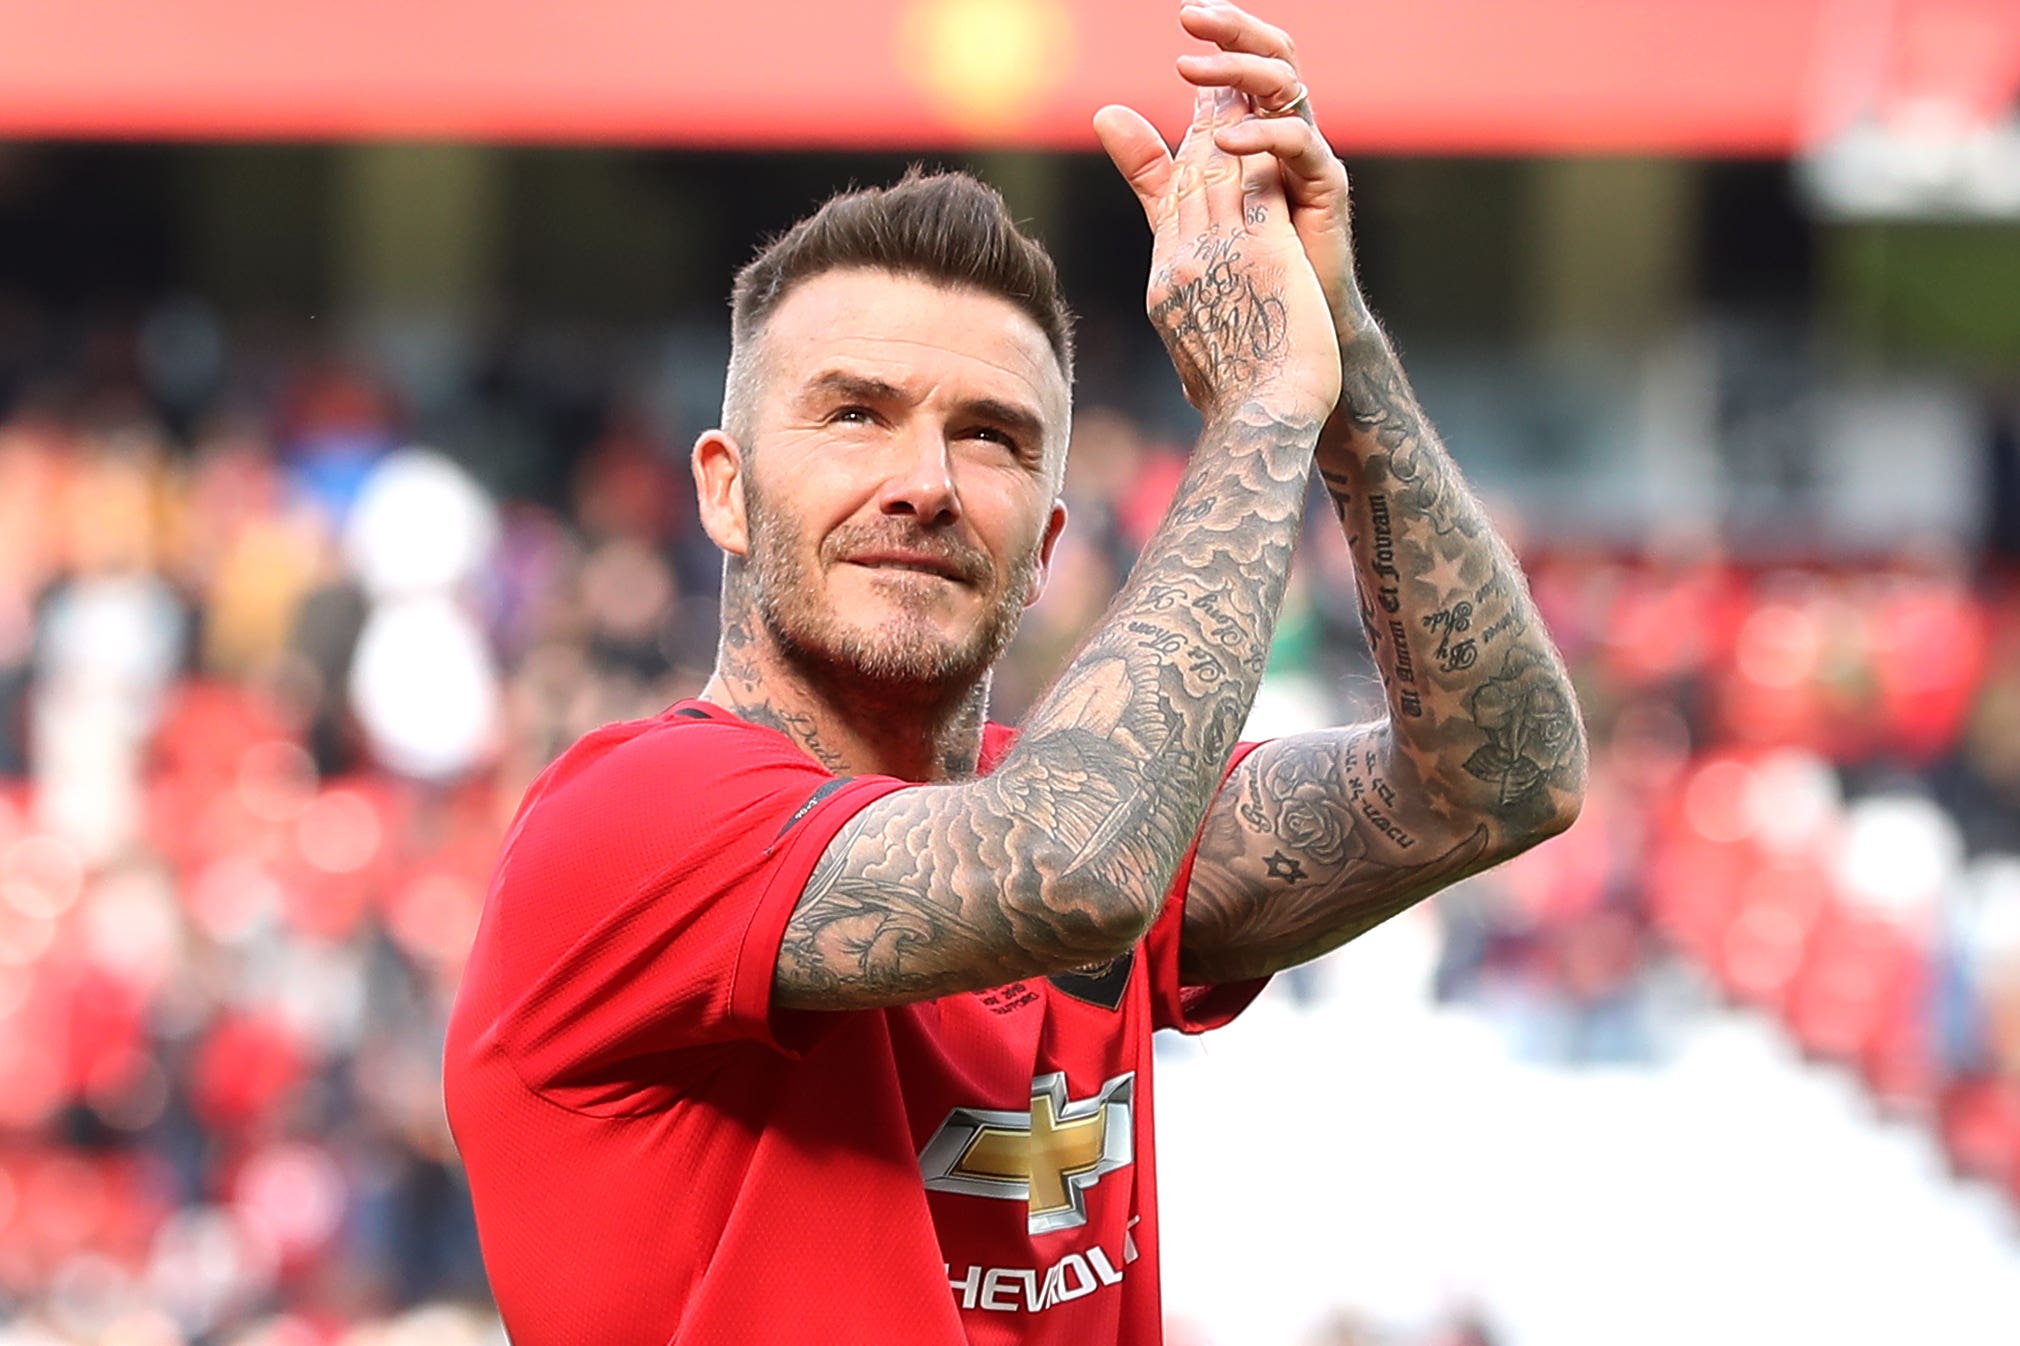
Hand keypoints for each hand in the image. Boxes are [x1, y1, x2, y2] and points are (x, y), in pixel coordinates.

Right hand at [1095, 84, 1340, 421]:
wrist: (1257, 424)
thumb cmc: (1237, 410)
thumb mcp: (1196, 370)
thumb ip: (1189, 343)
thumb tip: (1185, 365)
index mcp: (1165, 290)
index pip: (1168, 212)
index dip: (1178, 165)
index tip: (1191, 138)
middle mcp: (1182, 263)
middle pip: (1188, 181)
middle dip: (1202, 132)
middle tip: (1213, 89)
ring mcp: (1218, 253)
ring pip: (1219, 171)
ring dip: (1230, 127)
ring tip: (1240, 91)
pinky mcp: (1261, 250)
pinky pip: (1257, 182)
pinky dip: (1262, 149)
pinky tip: (1273, 121)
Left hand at [1174, 1, 1368, 339]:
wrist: (1282, 331)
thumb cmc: (1241, 273)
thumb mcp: (1182, 211)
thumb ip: (1150, 165)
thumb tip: (1105, 114)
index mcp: (1256, 130)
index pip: (1239, 64)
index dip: (1218, 35)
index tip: (1185, 13)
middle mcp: (1285, 133)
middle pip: (1270, 58)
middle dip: (1233, 32)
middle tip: (1191, 16)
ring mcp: (1308, 157)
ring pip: (1287, 87)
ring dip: (1238, 71)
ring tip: (1190, 70)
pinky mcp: (1325, 187)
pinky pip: (1300, 145)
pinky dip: (1262, 135)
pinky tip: (1224, 139)